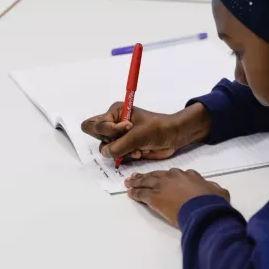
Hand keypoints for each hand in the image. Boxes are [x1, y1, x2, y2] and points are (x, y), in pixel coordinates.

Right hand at [81, 102, 210, 161]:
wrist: (173, 137)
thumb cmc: (157, 128)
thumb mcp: (137, 135)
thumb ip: (118, 146)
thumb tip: (105, 153)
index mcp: (115, 112)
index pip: (95, 124)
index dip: (107, 129)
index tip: (126, 128)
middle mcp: (113, 124)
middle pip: (96, 135)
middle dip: (110, 142)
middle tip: (124, 139)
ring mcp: (118, 137)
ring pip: (106, 149)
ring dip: (121, 151)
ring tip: (136, 149)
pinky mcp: (125, 148)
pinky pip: (117, 156)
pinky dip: (128, 156)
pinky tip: (139, 152)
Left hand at [125, 169, 229, 227]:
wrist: (202, 210)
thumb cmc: (212, 202)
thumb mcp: (219, 192)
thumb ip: (214, 189)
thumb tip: (215, 189)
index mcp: (189, 175)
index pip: (174, 174)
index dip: (167, 176)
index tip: (162, 178)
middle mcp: (173, 177)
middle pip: (156, 175)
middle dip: (146, 176)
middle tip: (137, 177)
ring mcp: (162, 185)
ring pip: (146, 181)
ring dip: (137, 182)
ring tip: (129, 183)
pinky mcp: (154, 196)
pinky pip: (141, 193)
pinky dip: (135, 193)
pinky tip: (130, 194)